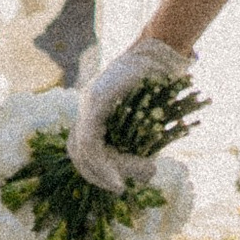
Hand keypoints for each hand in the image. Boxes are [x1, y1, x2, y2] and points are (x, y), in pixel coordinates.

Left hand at [66, 36, 194, 193]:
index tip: (115, 183)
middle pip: (76, 150)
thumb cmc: (163, 78)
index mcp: (96, 106)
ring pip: (81, 149)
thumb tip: (148, 172)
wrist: (163, 51)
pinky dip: (102, 164)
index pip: (83, 145)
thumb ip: (141, 133)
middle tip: (116, 188)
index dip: (95, 168)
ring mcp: (89, 101)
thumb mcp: (149, 112)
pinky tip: (118, 176)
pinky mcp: (97, 102)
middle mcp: (87, 103)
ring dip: (99, 173)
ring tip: (119, 184)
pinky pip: (90, 143)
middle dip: (94, 175)